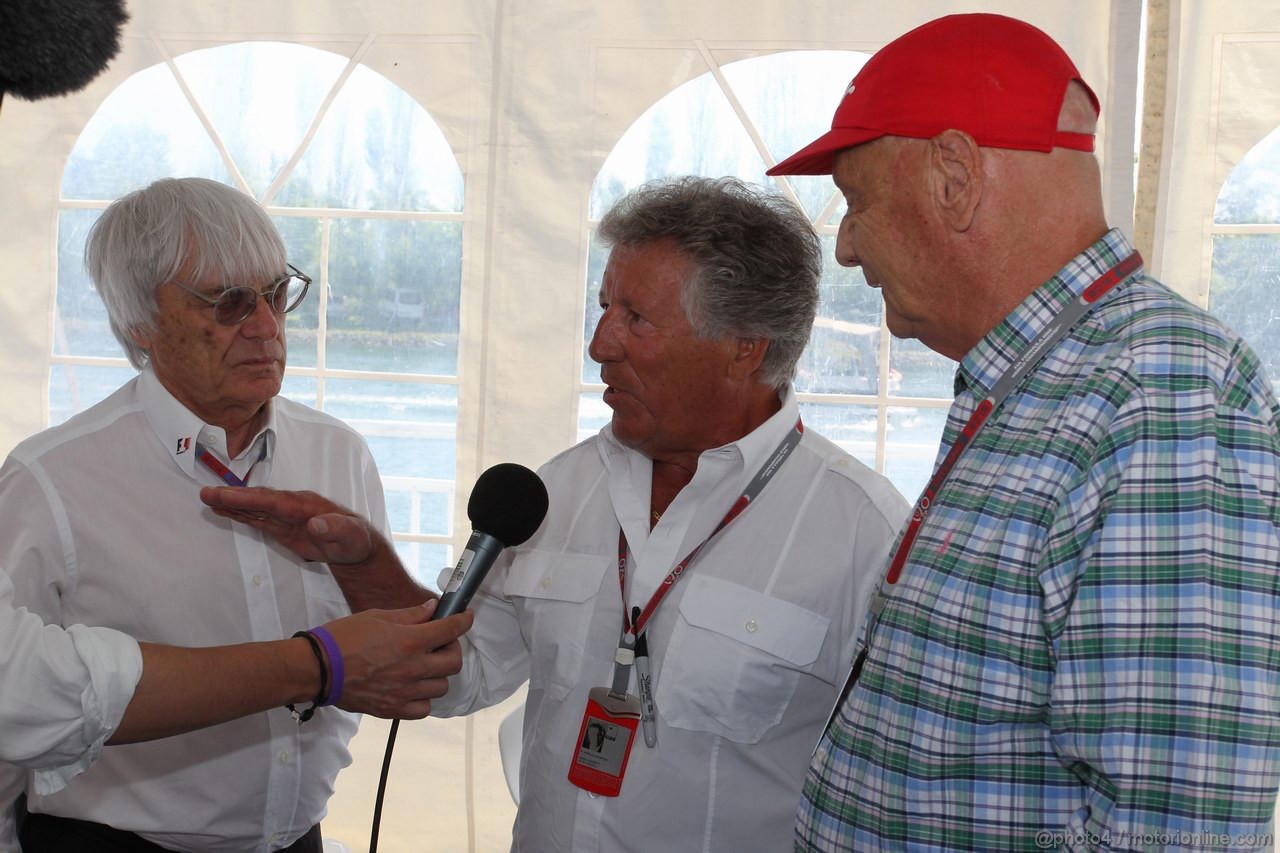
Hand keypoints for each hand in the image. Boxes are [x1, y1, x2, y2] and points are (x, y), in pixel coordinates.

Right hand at [200, 486, 375, 563]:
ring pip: (254, 507)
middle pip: (259, 500)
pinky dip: (239, 513)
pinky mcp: (281, 526)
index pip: (273, 500)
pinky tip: (222, 509)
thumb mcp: (350, 536)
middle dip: (233, 496)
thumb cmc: (354, 539)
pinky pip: (257, 518)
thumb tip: (316, 523)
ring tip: (206, 498)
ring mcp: (285, 515)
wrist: (355, 546)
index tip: (227, 495)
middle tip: (205, 493)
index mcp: (306, 505)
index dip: (250, 498)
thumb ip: (335, 528)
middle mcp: (292, 506)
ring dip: (231, 503)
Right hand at [321, 600, 472, 718]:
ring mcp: (404, 693)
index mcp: (410, 642)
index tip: (465, 617)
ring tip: (424, 666)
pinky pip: (423, 709)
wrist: (316, 669)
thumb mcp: (377, 617)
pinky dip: (424, 698)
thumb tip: (432, 608)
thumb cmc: (343, 638)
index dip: (463, 621)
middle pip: (453, 662)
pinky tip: (413, 687)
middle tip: (439, 643)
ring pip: (441, 687)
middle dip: (451, 649)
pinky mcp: (392, 710)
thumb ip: (410, 615)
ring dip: (438, 674)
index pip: (451, 630)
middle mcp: (412, 669)